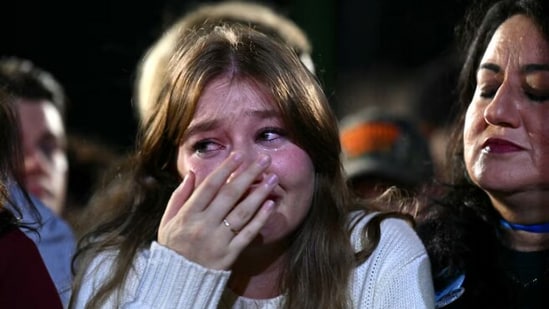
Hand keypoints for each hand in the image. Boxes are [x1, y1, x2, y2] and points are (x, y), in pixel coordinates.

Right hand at [158, 152, 278, 269]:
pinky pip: (248, 234)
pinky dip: (260, 219)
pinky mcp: (229, 255)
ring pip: (242, 212)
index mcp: (188, 215)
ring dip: (259, 193)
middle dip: (248, 174)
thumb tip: (193, 172)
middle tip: (264, 159)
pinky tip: (270, 205)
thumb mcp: (168, 220)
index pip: (209, 186)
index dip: (225, 169)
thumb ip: (180, 196)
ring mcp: (218, 241)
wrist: (178, 279)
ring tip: (273, 178)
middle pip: (230, 195)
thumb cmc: (173, 246)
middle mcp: (203, 225)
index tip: (239, 154)